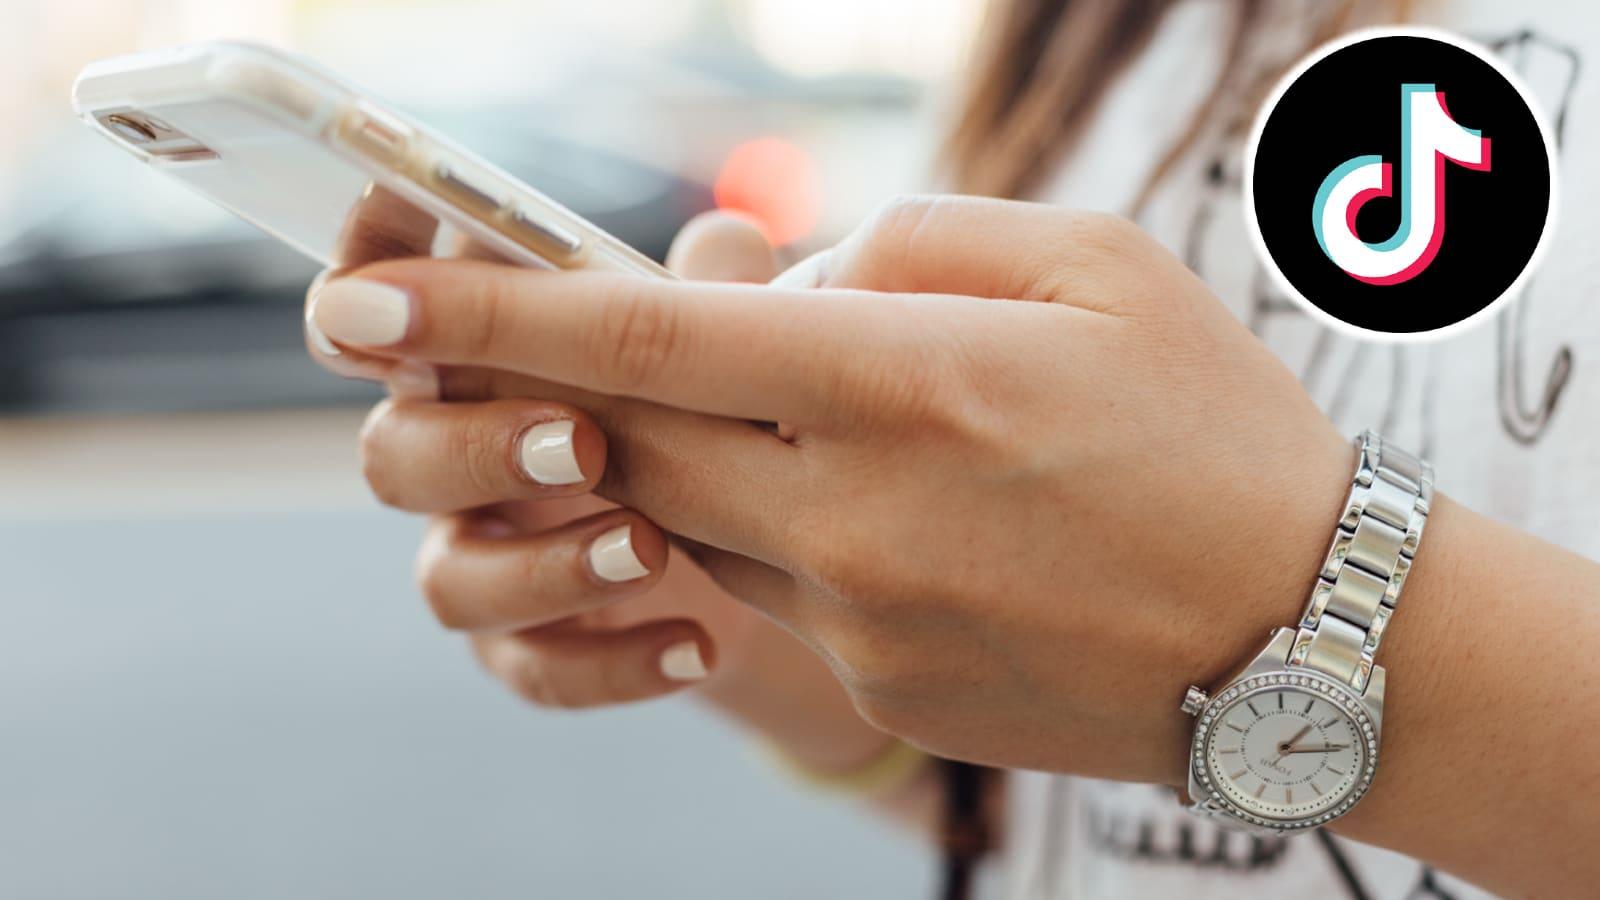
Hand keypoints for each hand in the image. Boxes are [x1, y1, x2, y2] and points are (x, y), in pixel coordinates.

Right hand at [305, 210, 817, 711]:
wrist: (772, 552)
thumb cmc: (717, 407)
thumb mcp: (726, 342)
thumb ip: (714, 292)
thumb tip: (727, 241)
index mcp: (477, 357)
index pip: (382, 311)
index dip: (365, 280)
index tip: (391, 275)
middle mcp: (456, 455)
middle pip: (392, 454)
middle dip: (476, 447)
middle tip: (583, 441)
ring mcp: (486, 557)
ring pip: (448, 580)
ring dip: (543, 566)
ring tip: (652, 548)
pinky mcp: (530, 646)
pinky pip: (534, 669)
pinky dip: (612, 662)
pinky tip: (696, 645)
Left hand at [310, 195, 1353, 784]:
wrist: (1308, 640)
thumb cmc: (1214, 428)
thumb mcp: (1092, 265)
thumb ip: (909, 242)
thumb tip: (780, 276)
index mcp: (910, 380)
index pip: (645, 337)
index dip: (487, 312)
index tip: (364, 302)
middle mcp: (858, 511)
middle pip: (629, 438)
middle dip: (558, 386)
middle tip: (534, 343)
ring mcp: (861, 618)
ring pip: (692, 517)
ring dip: (695, 452)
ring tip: (811, 414)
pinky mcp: (877, 685)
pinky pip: (773, 588)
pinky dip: (782, 526)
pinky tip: (895, 509)